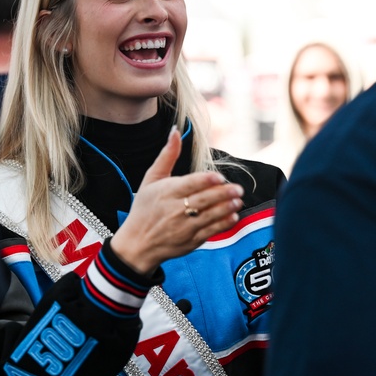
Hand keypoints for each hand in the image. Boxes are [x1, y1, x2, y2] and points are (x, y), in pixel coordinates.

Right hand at [110, 127, 242, 274]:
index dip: (205, 181)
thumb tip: (175, 131)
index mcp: (166, 192)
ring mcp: (183, 227)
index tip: (220, 178)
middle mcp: (174, 210)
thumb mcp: (151, 179)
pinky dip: (223, 224)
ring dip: (226, 208)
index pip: (189, 185)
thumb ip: (167, 155)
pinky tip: (233, 216)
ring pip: (209, 216)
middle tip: (238, 188)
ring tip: (238, 200)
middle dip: (223, 194)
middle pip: (202, 200)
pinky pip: (210, 232)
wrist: (137, 244)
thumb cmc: (144, 208)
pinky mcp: (190, 241)